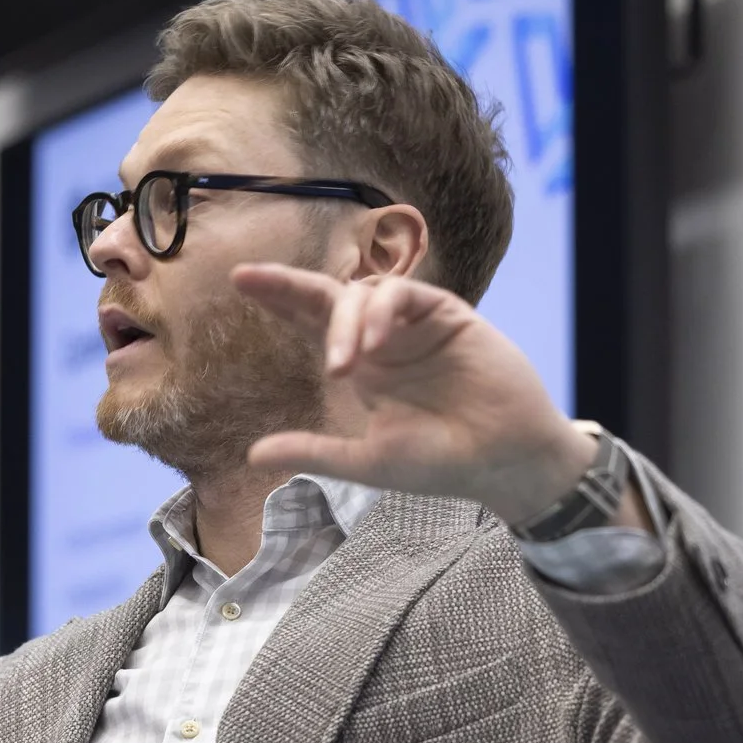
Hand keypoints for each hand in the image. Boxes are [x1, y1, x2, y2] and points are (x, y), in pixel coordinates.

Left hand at [233, 265, 607, 525]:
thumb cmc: (441, 463)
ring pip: (364, 293)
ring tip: (344, 366)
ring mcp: (414, 324)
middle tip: (250, 280)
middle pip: (328, 295)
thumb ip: (314, 452)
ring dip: (344, 321)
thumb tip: (251, 455)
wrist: (503, 462)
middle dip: (287, 283)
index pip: (311, 322)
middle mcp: (382, 339)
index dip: (279, 298)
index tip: (239, 280)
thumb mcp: (367, 459)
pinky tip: (376, 345)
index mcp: (361, 368)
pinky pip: (407, 293)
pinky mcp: (447, 315)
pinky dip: (383, 311)